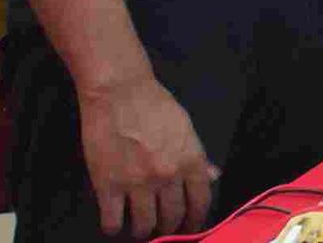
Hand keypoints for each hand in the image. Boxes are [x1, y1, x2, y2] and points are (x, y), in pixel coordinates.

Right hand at [75, 70, 216, 238]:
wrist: (119, 93)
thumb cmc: (155, 105)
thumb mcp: (185, 128)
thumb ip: (198, 157)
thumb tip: (213, 177)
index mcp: (190, 160)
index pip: (201, 202)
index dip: (197, 220)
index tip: (190, 228)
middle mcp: (168, 176)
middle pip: (173, 217)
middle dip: (169, 228)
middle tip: (163, 229)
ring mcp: (137, 183)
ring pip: (144, 225)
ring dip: (143, 231)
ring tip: (140, 229)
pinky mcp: (108, 186)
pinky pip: (112, 221)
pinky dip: (114, 228)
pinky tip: (115, 224)